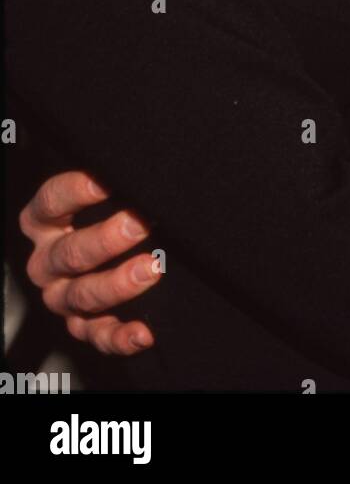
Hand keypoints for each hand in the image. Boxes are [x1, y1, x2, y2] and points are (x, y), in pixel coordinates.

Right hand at [20, 171, 158, 354]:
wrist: (127, 249)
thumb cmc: (118, 208)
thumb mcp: (111, 192)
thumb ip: (116, 180)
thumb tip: (140, 162)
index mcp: (46, 222)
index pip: (50, 203)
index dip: (75, 191)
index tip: (106, 181)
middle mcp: (49, 261)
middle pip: (68, 253)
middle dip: (104, 240)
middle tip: (138, 225)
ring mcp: (64, 296)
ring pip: (81, 296)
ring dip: (117, 284)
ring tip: (152, 268)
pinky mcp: (85, 327)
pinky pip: (98, 337)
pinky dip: (121, 338)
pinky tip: (144, 332)